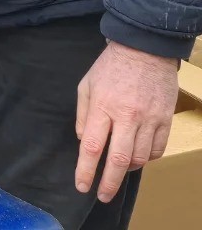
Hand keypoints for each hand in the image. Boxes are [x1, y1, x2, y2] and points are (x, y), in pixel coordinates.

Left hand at [75, 41, 177, 201]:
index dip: (86, 170)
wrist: (144, 50)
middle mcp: (127, 116)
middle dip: (108, 183)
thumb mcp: (86, 86)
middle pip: (118, 160)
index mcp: (103, 107)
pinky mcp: (165, 120)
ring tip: (117, 172)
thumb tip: (84, 142)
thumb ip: (84, 115)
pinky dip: (146, 159)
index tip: (82, 185)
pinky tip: (137, 157)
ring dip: (126, 170)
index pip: (92, 147)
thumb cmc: (110, 67)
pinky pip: (157, 149)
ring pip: (139, 158)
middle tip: (102, 196)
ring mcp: (149, 120)